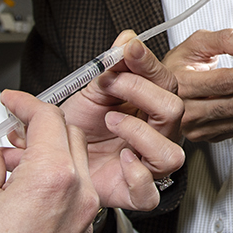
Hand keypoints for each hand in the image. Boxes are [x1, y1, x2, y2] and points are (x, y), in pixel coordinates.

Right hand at [0, 91, 98, 232]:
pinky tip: (23, 188)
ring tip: (8, 163)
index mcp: (53, 179)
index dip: (26, 103)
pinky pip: (76, 195)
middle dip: (39, 127)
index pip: (49, 119)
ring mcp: (82, 221)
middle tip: (9, 129)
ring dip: (48, 154)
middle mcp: (79, 198)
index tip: (11, 102)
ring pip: (76, 165)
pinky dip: (55, 181)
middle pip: (69, 137)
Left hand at [39, 31, 185, 209]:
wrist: (57, 159)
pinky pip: (150, 193)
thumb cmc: (80, 127)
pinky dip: (136, 177)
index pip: (165, 81)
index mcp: (150, 107)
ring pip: (171, 154)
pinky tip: (120, 159)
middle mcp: (155, 135)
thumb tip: (127, 38)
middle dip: (140, 92)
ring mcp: (147, 165)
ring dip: (139, 133)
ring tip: (111, 122)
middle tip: (111, 86)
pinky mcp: (133, 192)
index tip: (129, 49)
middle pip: (174, 110)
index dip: (148, 63)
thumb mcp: (92, 89)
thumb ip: (111, 64)